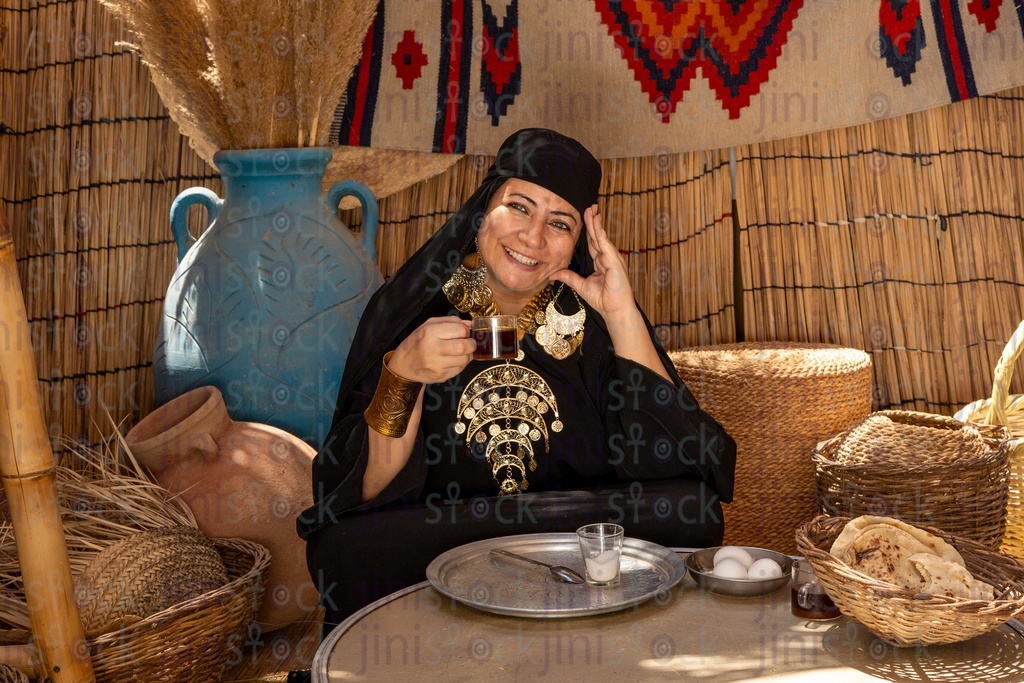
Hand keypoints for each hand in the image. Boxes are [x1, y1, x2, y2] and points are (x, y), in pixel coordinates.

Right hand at [387, 316, 474, 383]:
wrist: (404, 365)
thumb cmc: (417, 342)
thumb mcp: (428, 325)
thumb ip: (449, 321)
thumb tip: (470, 324)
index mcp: (430, 332)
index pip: (460, 330)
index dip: (466, 331)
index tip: (463, 333)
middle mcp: (433, 349)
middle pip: (463, 347)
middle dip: (471, 344)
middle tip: (469, 343)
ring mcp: (437, 365)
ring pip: (464, 360)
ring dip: (467, 355)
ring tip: (461, 352)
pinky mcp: (440, 376)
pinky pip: (459, 370)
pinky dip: (461, 364)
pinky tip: (453, 360)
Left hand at [549, 205, 636, 319]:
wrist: (614, 310)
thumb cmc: (603, 299)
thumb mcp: (581, 285)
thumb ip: (569, 277)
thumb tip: (553, 274)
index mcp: (600, 262)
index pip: (593, 242)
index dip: (589, 230)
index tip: (586, 217)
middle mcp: (607, 258)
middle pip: (598, 236)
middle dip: (594, 221)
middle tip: (590, 206)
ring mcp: (613, 259)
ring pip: (602, 238)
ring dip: (597, 224)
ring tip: (593, 210)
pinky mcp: (615, 263)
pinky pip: (607, 247)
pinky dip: (602, 236)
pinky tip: (598, 227)